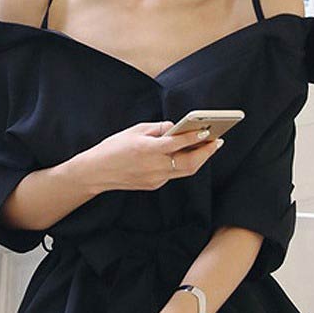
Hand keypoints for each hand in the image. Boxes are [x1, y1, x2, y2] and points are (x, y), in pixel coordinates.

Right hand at [82, 120, 223, 193]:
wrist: (96, 172)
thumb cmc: (114, 147)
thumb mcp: (134, 131)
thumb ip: (158, 129)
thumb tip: (176, 127)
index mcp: (148, 149)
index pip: (178, 143)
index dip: (195, 137)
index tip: (208, 131)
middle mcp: (154, 166)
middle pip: (189, 162)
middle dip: (206, 151)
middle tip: (218, 140)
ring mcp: (155, 178)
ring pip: (185, 170)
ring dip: (200, 159)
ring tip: (209, 147)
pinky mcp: (154, 185)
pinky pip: (174, 173)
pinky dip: (184, 163)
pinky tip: (189, 154)